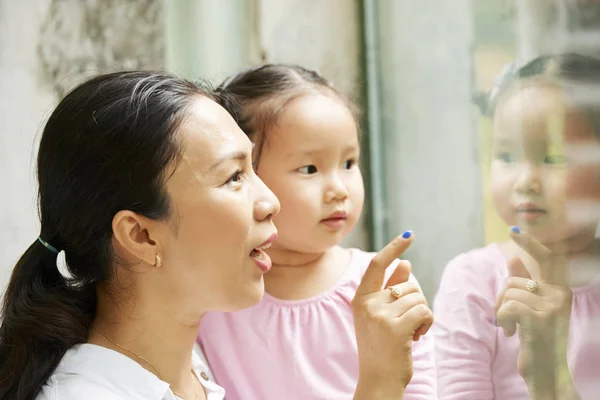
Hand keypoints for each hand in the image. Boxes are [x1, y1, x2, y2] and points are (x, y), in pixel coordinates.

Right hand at [352, 232, 433, 398]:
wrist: (377, 379)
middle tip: (408, 322)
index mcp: (360, 298)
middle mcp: (367, 304)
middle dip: (416, 301)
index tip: (408, 235)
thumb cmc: (381, 346)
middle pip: (407, 284)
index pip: (377, 265)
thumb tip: (405, 263)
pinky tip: (416, 337)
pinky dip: (427, 323)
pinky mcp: (395, 327)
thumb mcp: (381, 315)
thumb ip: (391, 289)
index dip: (393, 248)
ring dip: (422, 315)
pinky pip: (424, 311)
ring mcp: (380, 315)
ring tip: (411, 332)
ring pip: (418, 298)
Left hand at [495, 228, 573, 398]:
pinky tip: (512, 334)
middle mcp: (561, 295)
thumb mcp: (531, 310)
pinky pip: (507, 306)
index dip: (530, 244)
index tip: (514, 230)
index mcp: (560, 291)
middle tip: (505, 317)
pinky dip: (503, 320)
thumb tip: (512, 258)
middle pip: (515, 280)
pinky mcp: (540, 318)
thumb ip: (524, 284)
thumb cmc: (536, 340)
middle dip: (502, 297)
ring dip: (501, 312)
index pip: (547, 259)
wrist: (546, 371)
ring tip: (512, 329)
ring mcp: (553, 306)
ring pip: (508, 293)